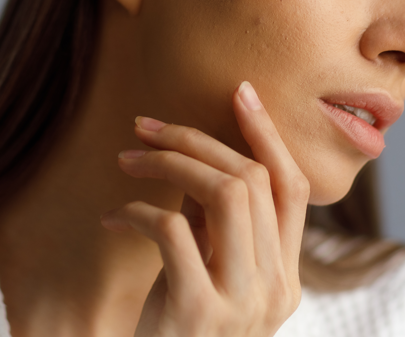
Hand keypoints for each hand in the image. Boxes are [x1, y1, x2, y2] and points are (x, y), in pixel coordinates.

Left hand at [101, 81, 310, 336]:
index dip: (267, 134)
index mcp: (285, 279)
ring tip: (127, 160)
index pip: (293, 188)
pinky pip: (173, 230)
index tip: (239, 92)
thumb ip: (213, 227)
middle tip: (146, 127)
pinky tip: (111, 219)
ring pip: (225, 193)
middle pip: (253, 179)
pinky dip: (137, 212)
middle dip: (197, 140)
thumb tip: (197, 159)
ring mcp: (242, 303)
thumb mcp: (205, 279)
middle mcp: (275, 289)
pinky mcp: (198, 312)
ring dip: (169, 164)